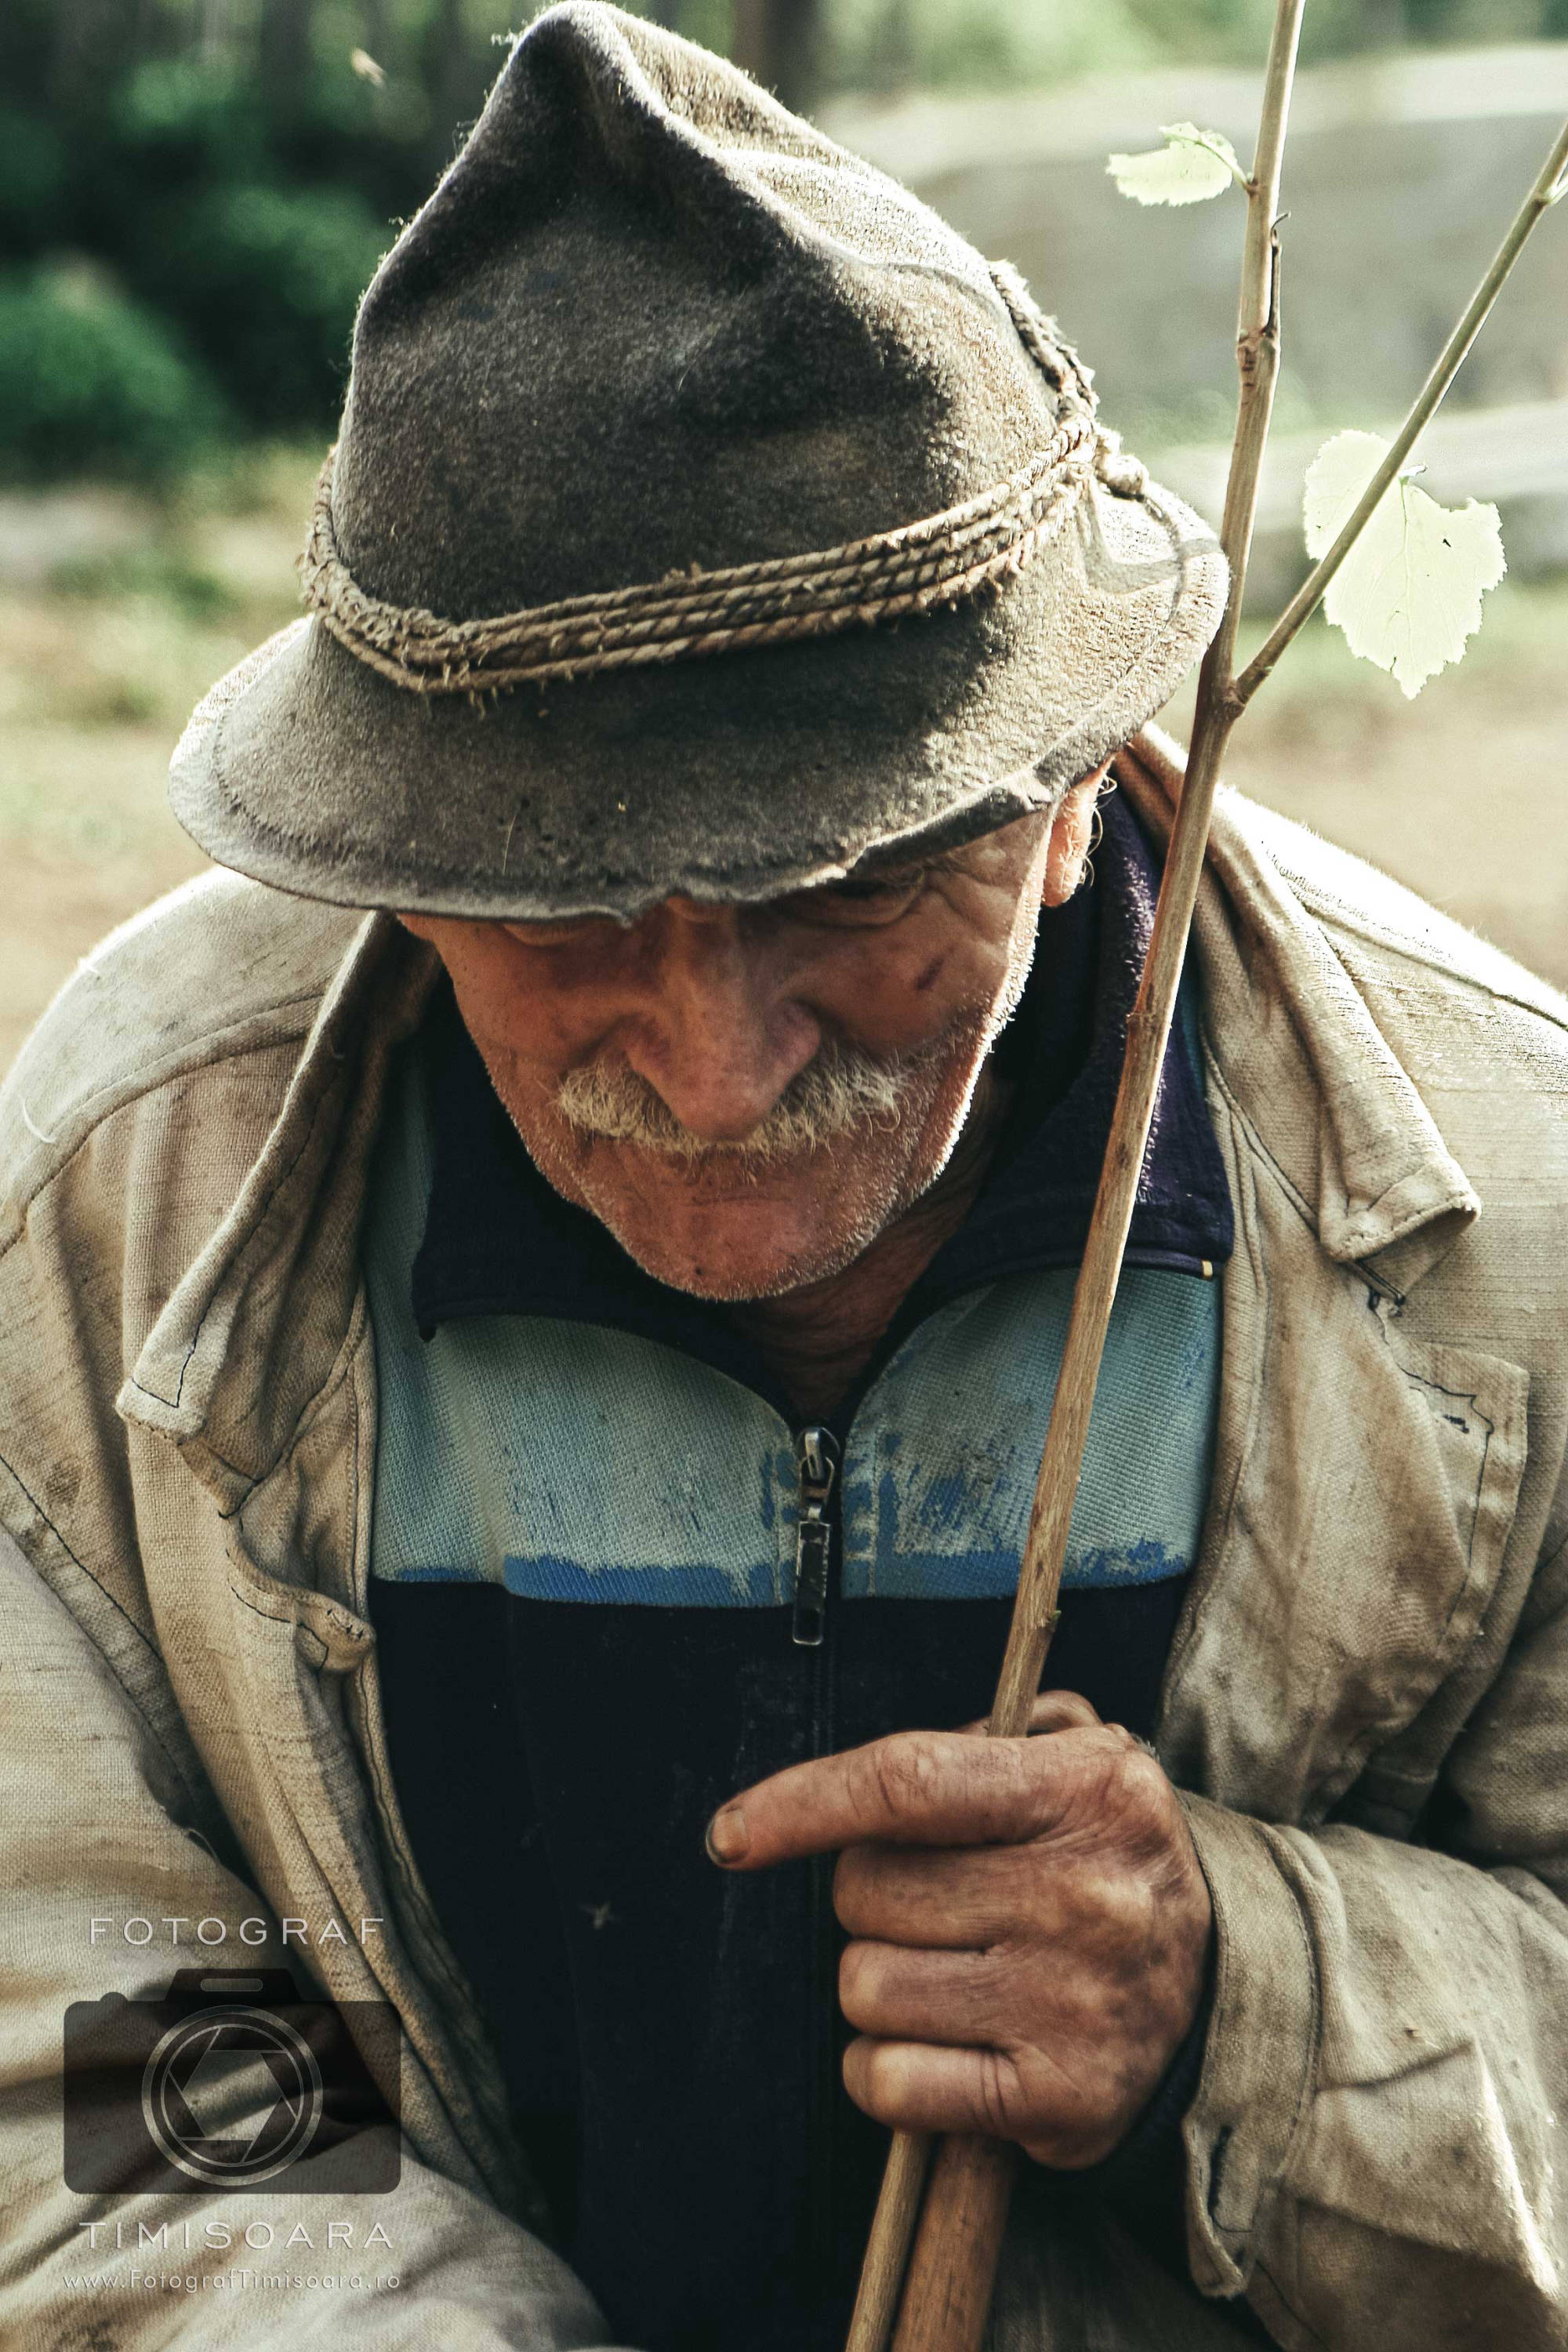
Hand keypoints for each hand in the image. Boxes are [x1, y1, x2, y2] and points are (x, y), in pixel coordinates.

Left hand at [705, 1693, 1212, 2167]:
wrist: (1218, 1994)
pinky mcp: (1059, 2100)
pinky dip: (886, 2071)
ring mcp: (1074, 2003)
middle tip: (934, 1906)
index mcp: (1087, 1790)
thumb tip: (853, 1785)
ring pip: (866, 1988)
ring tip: (952, 1975)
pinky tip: (942, 2048)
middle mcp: (1085, 1895)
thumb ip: (986, 1732)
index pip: (909, 1780)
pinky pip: (889, 2081)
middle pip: (867, 1891)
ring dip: (880, 1985)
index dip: (802, 1802)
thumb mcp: (1082, 1758)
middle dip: (869, 1899)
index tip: (730, 1834)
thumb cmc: (1106, 1859)